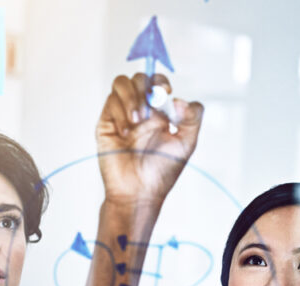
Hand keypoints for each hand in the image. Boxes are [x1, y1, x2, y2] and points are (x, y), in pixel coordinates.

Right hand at [96, 73, 203, 207]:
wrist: (139, 192)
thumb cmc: (161, 172)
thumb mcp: (187, 144)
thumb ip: (193, 118)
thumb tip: (180, 99)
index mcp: (159, 112)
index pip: (157, 82)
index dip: (160, 80)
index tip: (166, 92)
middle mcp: (140, 110)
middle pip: (138, 78)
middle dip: (144, 88)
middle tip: (148, 111)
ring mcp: (122, 115)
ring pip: (120, 84)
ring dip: (131, 97)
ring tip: (137, 121)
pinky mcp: (106, 123)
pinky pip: (110, 103)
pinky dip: (120, 113)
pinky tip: (126, 133)